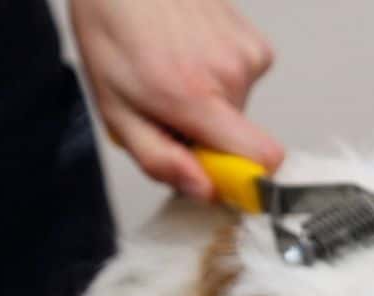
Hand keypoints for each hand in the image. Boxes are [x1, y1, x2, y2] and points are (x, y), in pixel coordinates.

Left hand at [71, 0, 282, 197]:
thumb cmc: (113, 28)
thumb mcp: (115, 108)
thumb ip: (158, 158)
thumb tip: (203, 190)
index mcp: (195, 96)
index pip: (260, 160)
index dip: (242, 177)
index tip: (214, 171)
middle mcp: (231, 74)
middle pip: (240, 140)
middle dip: (207, 134)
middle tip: (168, 106)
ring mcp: (247, 54)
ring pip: (240, 109)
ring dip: (210, 102)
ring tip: (176, 70)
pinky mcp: (255, 42)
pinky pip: (244, 82)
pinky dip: (219, 77)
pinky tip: (191, 53)